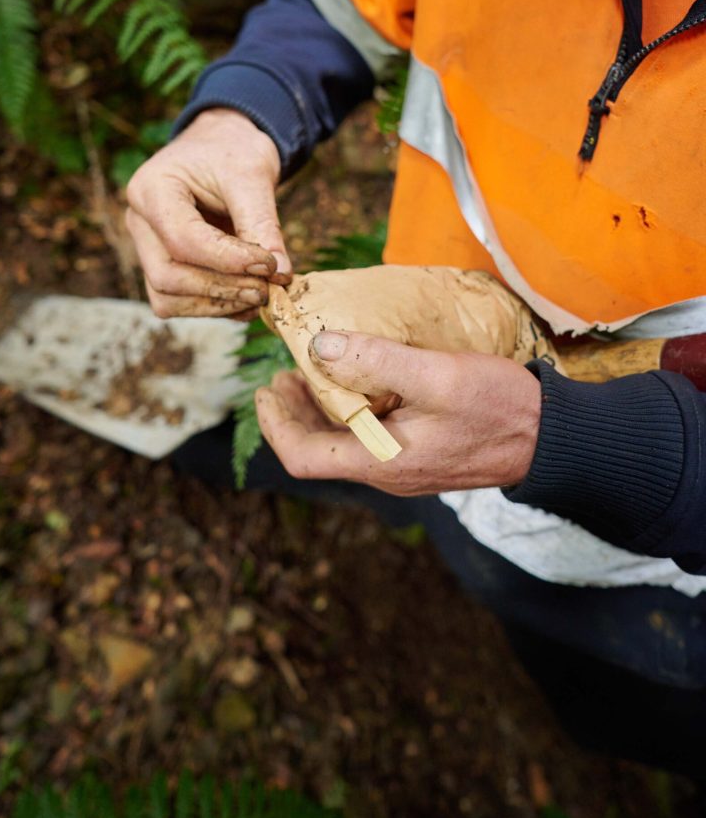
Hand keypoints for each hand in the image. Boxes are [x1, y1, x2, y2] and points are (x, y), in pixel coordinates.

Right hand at [126, 109, 291, 317]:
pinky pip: (179, 302)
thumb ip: (263, 223)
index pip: (182, 239)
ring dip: (217, 305)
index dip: (227, 261)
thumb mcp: (252, 175)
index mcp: (151, 188)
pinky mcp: (163, 265)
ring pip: (167, 297)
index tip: (271, 266)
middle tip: (268, 288)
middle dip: (221, 289)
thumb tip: (282, 274)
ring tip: (261, 294)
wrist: (223, 146)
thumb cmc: (233, 151)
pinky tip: (248, 298)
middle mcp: (139, 221)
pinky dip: (215, 306)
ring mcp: (147, 247)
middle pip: (167, 276)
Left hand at [255, 331, 540, 494]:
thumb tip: (320, 346)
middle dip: (293, 412)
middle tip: (284, 371)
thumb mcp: (437, 376)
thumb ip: (377, 360)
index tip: (264, 388)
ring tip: (314, 369)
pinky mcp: (421, 452)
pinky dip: (351, 407)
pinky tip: (360, 377)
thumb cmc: (499, 408)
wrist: (553, 437)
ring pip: (343, 442)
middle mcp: (386, 471)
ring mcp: (404, 464)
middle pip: (318, 449)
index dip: (274, 424)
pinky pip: (370, 435)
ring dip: (321, 408)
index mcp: (381, 461)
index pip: (302, 457)